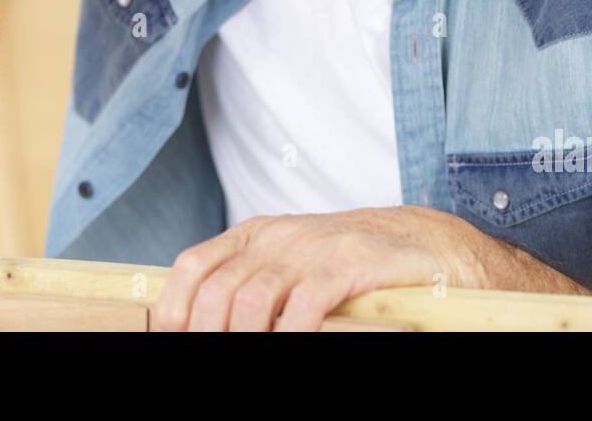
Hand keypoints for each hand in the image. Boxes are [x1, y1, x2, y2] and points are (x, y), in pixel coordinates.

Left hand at [151, 206, 489, 331]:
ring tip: (250, 355)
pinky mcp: (348, 263)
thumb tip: (204, 323)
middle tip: (215, 357)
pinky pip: (303, 305)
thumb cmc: (347, 264)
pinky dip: (289, 336)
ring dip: (244, 338)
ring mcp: (312, 248)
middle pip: (217, 289)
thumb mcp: (290, 262)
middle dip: (209, 334)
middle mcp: (277, 237)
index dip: (174, 308)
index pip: (194, 264)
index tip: (172, 338)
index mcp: (255, 234)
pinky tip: (291, 346)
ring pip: (252, 299)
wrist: (419, 242)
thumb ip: (250, 280)